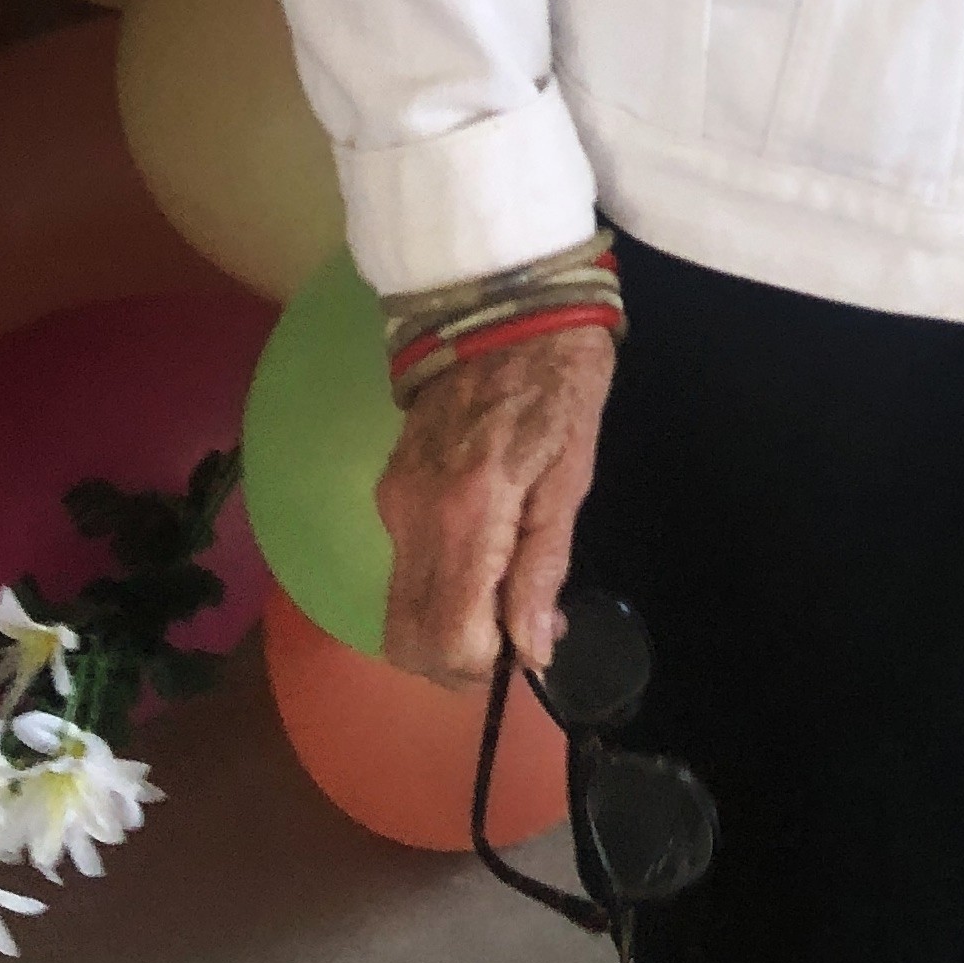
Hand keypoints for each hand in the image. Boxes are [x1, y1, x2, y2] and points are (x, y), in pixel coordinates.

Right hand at [374, 330, 613, 689]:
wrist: (504, 297)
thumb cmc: (560, 378)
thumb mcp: (574, 471)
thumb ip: (545, 565)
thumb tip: (533, 650)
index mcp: (467, 514)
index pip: (449, 638)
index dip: (486, 665)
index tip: (530, 645)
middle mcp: (412, 517)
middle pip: (409, 638)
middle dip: (460, 662)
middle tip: (518, 637)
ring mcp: (393, 502)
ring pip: (400, 610)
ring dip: (448, 629)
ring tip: (510, 599)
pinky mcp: (389, 488)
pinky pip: (404, 568)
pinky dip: (439, 590)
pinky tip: (487, 562)